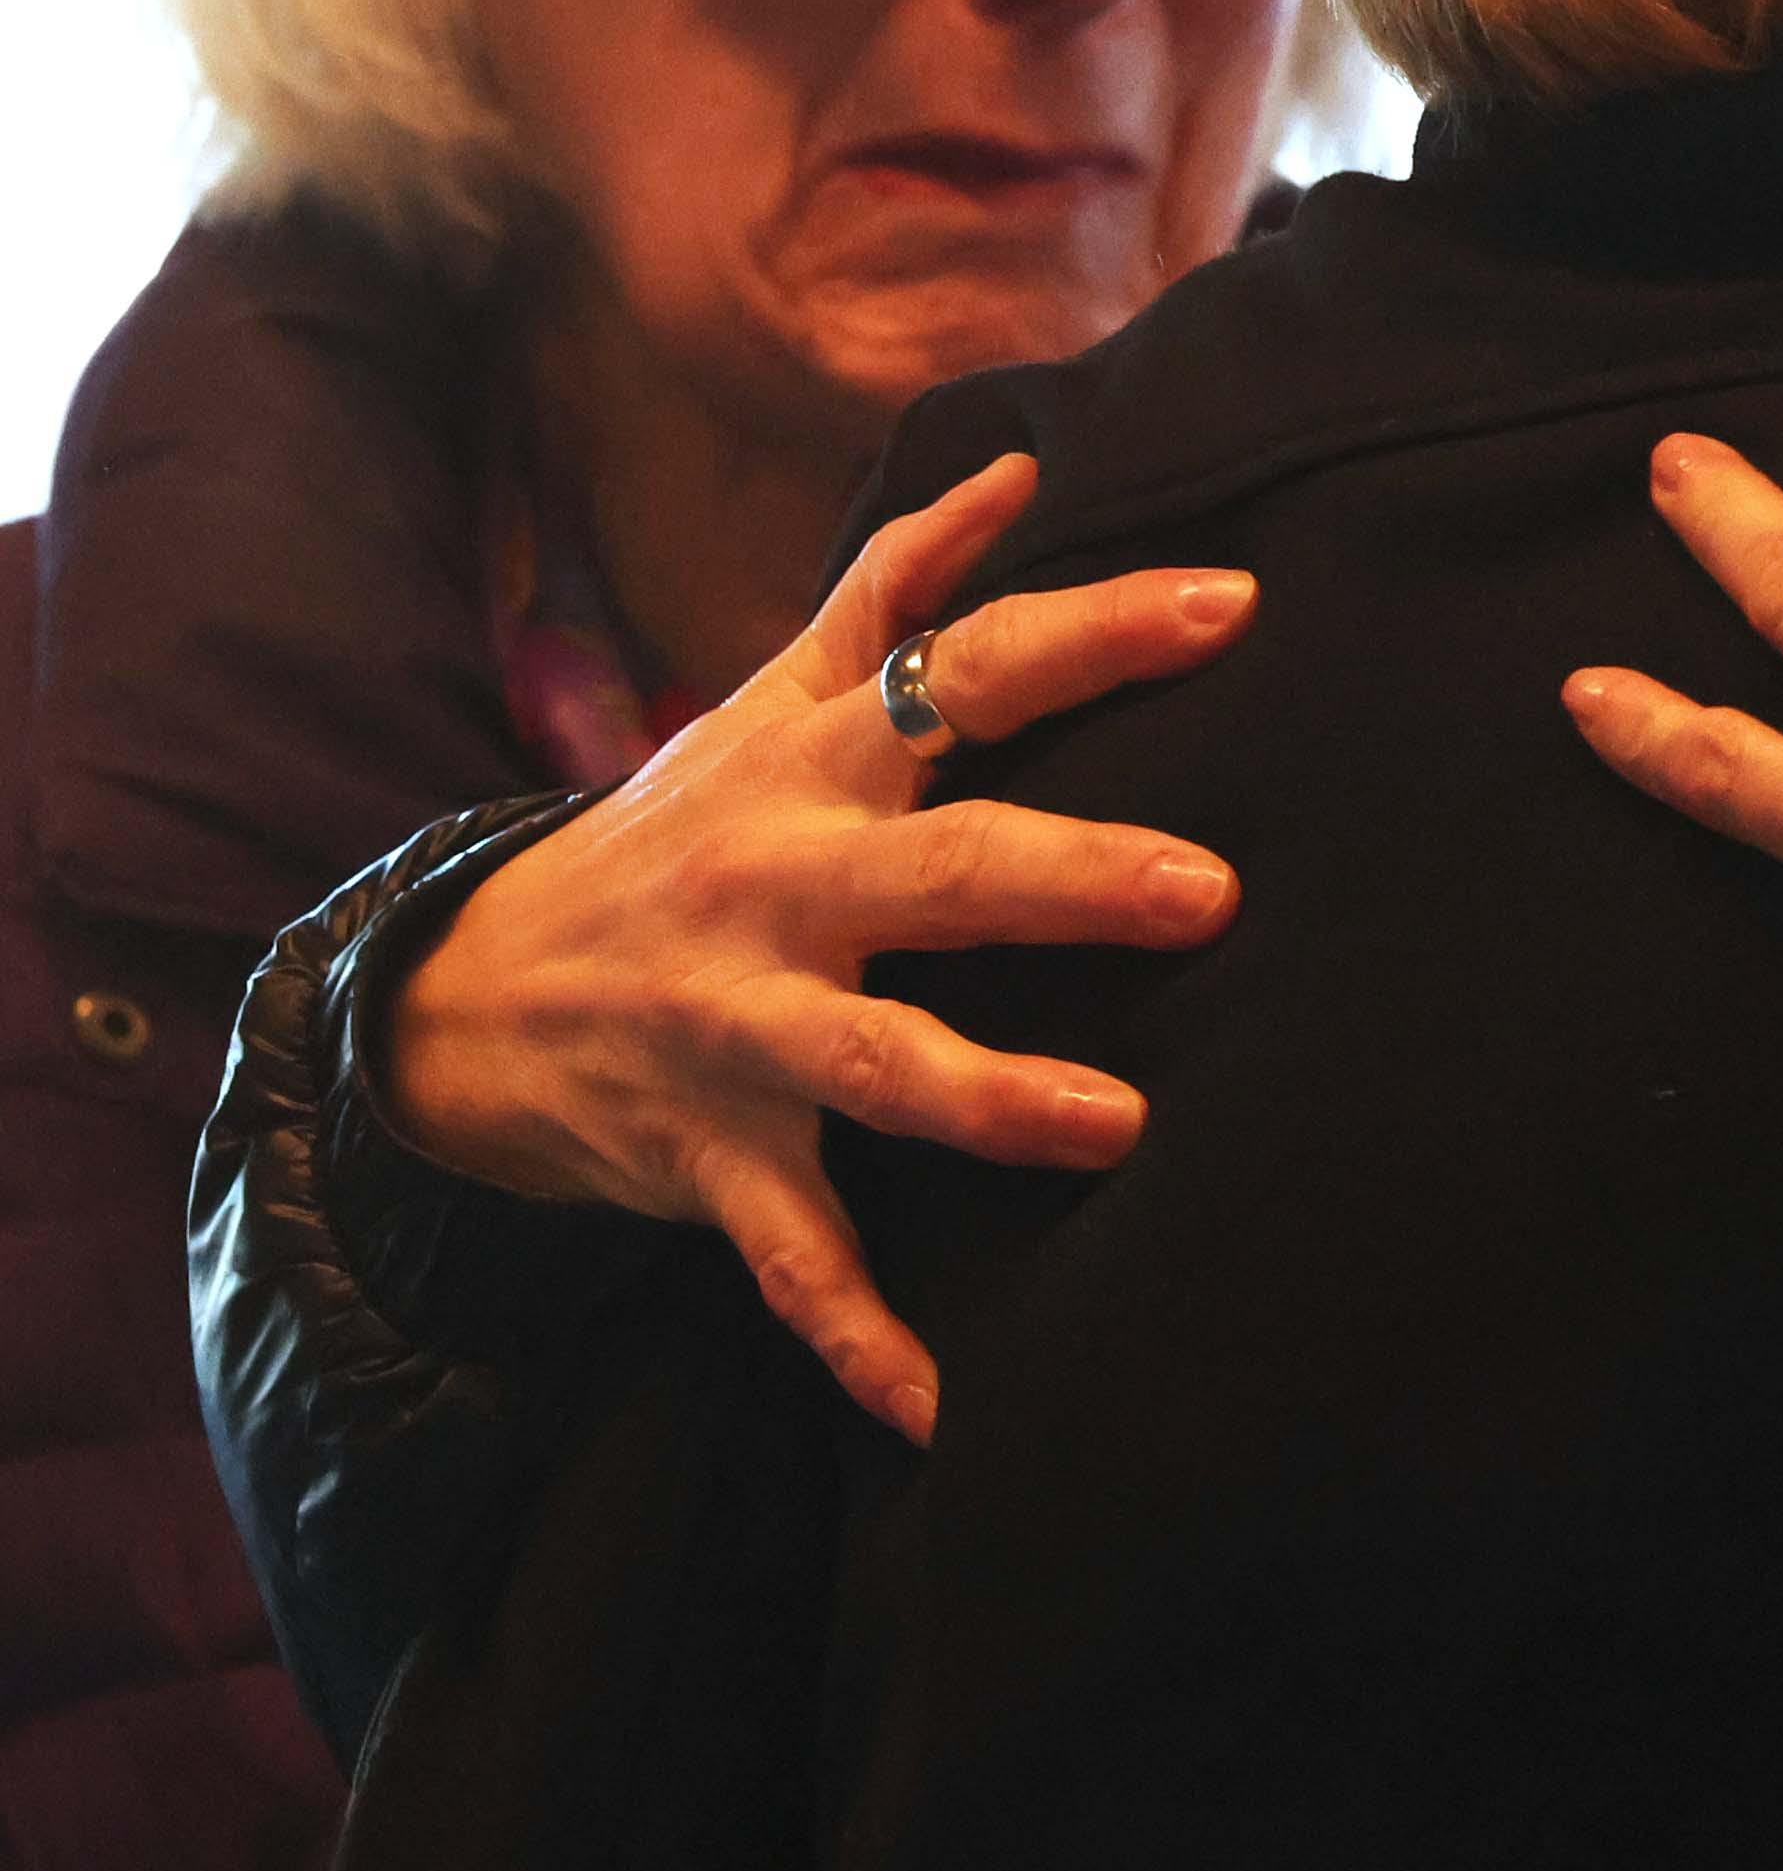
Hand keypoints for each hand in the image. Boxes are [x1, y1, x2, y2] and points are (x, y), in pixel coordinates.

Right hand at [383, 452, 1251, 1442]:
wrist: (459, 992)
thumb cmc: (671, 829)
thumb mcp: (765, 695)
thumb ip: (897, 586)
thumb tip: (1019, 462)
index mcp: (811, 765)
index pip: (971, 668)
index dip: (1097, 629)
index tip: (1235, 605)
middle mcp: (779, 884)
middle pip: (942, 869)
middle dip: (1071, 876)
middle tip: (1212, 892)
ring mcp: (737, 1026)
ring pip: (872, 1065)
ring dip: (993, 1098)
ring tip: (1119, 1126)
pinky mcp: (707, 1156)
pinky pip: (791, 1259)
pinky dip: (859, 1338)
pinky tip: (940, 1408)